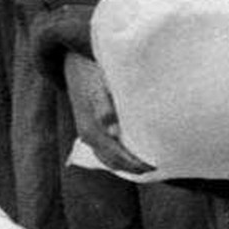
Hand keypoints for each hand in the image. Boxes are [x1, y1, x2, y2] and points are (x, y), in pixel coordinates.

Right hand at [64, 51, 153, 174]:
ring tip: (146, 165)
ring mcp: (88, 133)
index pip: (116, 156)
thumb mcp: (96, 84)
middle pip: (112, 162)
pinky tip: (131, 153)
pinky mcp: (90, 127)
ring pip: (107, 158)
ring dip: (126, 165)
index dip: (134, 164)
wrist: (73, 60)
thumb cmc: (90, 71)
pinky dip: (118, 157)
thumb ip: (104, 105)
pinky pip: (105, 150)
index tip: (153, 166)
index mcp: (91, 129)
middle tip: (155, 168)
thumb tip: (112, 129)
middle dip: (133, 168)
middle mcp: (88, 136)